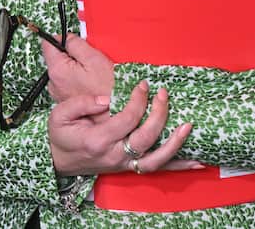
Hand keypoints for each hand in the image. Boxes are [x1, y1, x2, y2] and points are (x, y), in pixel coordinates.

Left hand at [41, 33, 113, 103]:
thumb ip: (75, 43)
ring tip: (92, 74)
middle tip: (89, 60)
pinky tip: (90, 83)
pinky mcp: (66, 100)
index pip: (47, 44)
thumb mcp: (94, 58)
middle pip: (56, 58)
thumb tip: (67, 38)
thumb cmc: (108, 90)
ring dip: (75, 68)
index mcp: (58, 70)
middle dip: (71, 55)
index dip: (61, 39)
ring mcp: (59, 93)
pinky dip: (77, 79)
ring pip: (63, 70)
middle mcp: (54, 83)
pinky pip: (68, 82)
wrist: (116, 112)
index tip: (74, 42)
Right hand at [48, 80, 200, 175]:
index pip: (127, 119)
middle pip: (146, 137)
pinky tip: (197, 161)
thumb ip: (80, 104)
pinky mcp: (129, 168)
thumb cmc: (59, 135)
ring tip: (189, 126)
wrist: (57, 162)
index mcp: (97, 139)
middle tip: (163, 94)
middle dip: (159, 113)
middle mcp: (114, 155)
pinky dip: (178, 165)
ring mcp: (123, 164)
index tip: (143, 84)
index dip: (138, 100)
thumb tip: (106, 99)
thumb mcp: (59, 115)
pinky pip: (157, 169)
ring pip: (156, 159)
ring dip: (175, 143)